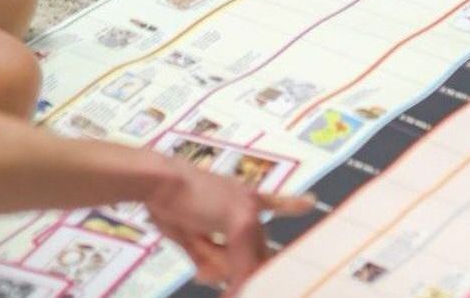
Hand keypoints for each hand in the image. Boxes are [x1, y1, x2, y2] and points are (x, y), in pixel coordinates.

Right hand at [145, 168, 312, 291]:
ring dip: (234, 276)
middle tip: (222, 286)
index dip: (293, 204)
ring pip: (249, 257)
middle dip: (243, 273)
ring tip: (218, 284)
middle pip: (258, 248)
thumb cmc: (168, 201)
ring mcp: (249, 208)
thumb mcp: (190, 236)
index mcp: (240, 198)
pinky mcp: (242, 218)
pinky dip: (236, 276)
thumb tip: (210, 279)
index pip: (276, 202)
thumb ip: (207, 257)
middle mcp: (250, 200)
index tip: (310, 201)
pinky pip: (242, 258)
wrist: (159, 181)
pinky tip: (225, 287)